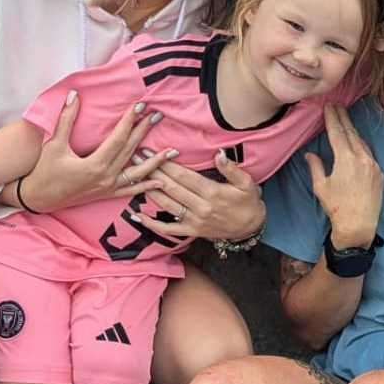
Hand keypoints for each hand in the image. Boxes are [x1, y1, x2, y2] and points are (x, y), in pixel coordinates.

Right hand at [16, 93, 166, 212]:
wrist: (36, 198)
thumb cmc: (43, 171)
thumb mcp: (54, 144)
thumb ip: (66, 119)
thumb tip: (74, 95)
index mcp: (95, 164)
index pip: (118, 138)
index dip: (129, 121)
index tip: (140, 106)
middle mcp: (106, 177)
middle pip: (131, 150)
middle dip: (144, 131)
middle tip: (158, 115)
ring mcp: (108, 187)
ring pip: (137, 172)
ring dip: (156, 161)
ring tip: (173, 151)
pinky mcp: (106, 195)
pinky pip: (131, 190)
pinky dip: (146, 186)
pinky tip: (161, 181)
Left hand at [128, 150, 266, 241]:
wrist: (251, 228)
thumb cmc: (248, 202)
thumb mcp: (247, 183)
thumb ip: (231, 169)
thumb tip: (219, 154)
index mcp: (212, 193)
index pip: (184, 176)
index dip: (166, 164)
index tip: (152, 152)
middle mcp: (200, 207)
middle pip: (172, 188)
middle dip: (152, 172)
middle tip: (135, 159)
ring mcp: (194, 221)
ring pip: (166, 205)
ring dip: (148, 190)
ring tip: (133, 178)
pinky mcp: (191, 232)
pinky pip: (168, 229)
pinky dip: (151, 223)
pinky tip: (137, 215)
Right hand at [305, 106, 383, 247]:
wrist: (359, 225)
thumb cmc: (336, 207)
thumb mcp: (321, 186)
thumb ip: (316, 167)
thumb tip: (310, 154)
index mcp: (346, 159)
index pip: (338, 132)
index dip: (332, 118)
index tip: (328, 106)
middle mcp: (362, 158)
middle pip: (351, 133)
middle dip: (343, 118)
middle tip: (337, 105)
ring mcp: (373, 165)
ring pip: (362, 143)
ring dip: (353, 131)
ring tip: (345, 122)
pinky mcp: (380, 174)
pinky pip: (369, 154)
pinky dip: (361, 147)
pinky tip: (356, 144)